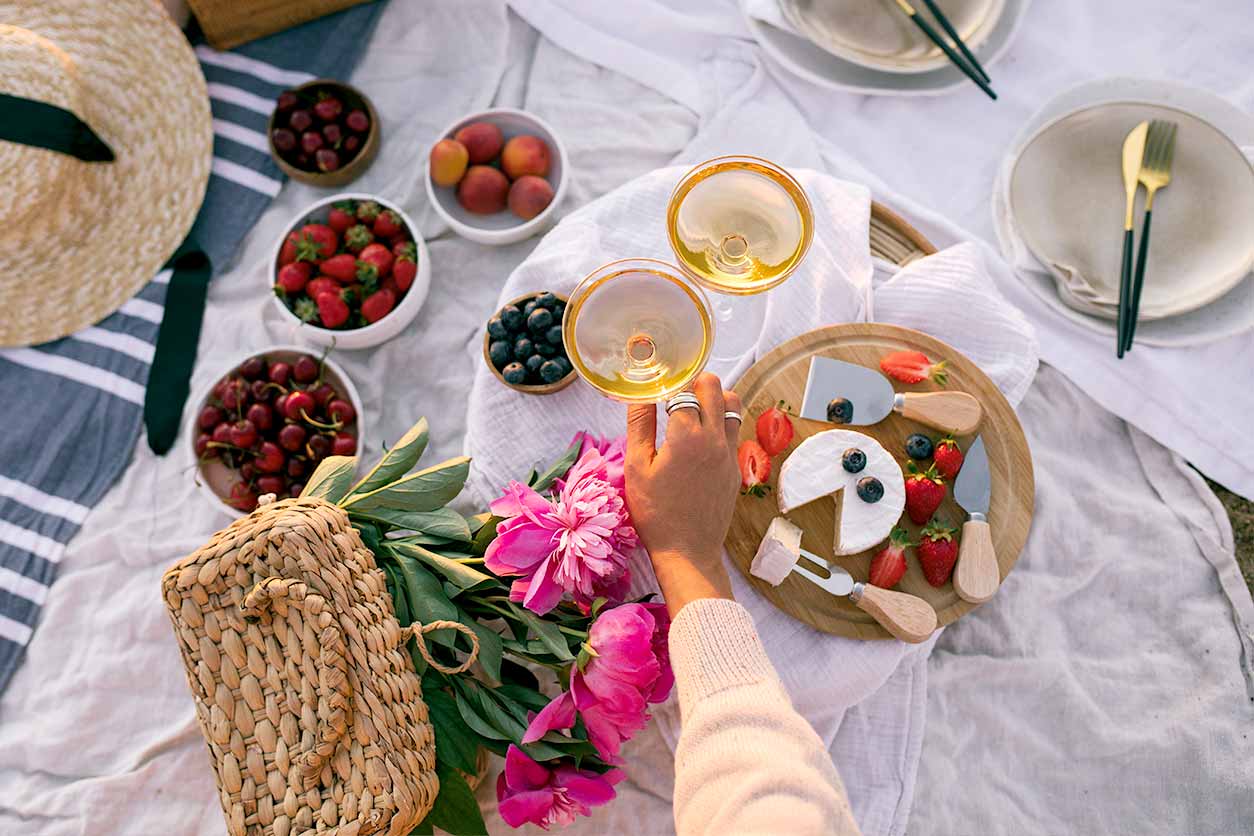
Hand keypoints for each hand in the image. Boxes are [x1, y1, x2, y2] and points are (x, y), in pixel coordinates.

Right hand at [624, 372, 742, 616]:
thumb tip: (639, 395)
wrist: (687, 552)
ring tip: (693, 411)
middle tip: (676, 394)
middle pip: (715, 388)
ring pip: (733, 406)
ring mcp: (730, 454)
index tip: (658, 391)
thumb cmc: (655, 512)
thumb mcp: (636, 468)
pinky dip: (721, 424)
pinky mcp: (736, 468)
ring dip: (714, 400)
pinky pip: (734, 432)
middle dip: (696, 383)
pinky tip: (701, 439)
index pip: (685, 389)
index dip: (669, 386)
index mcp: (687, 436)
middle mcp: (715, 439)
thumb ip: (638, 426)